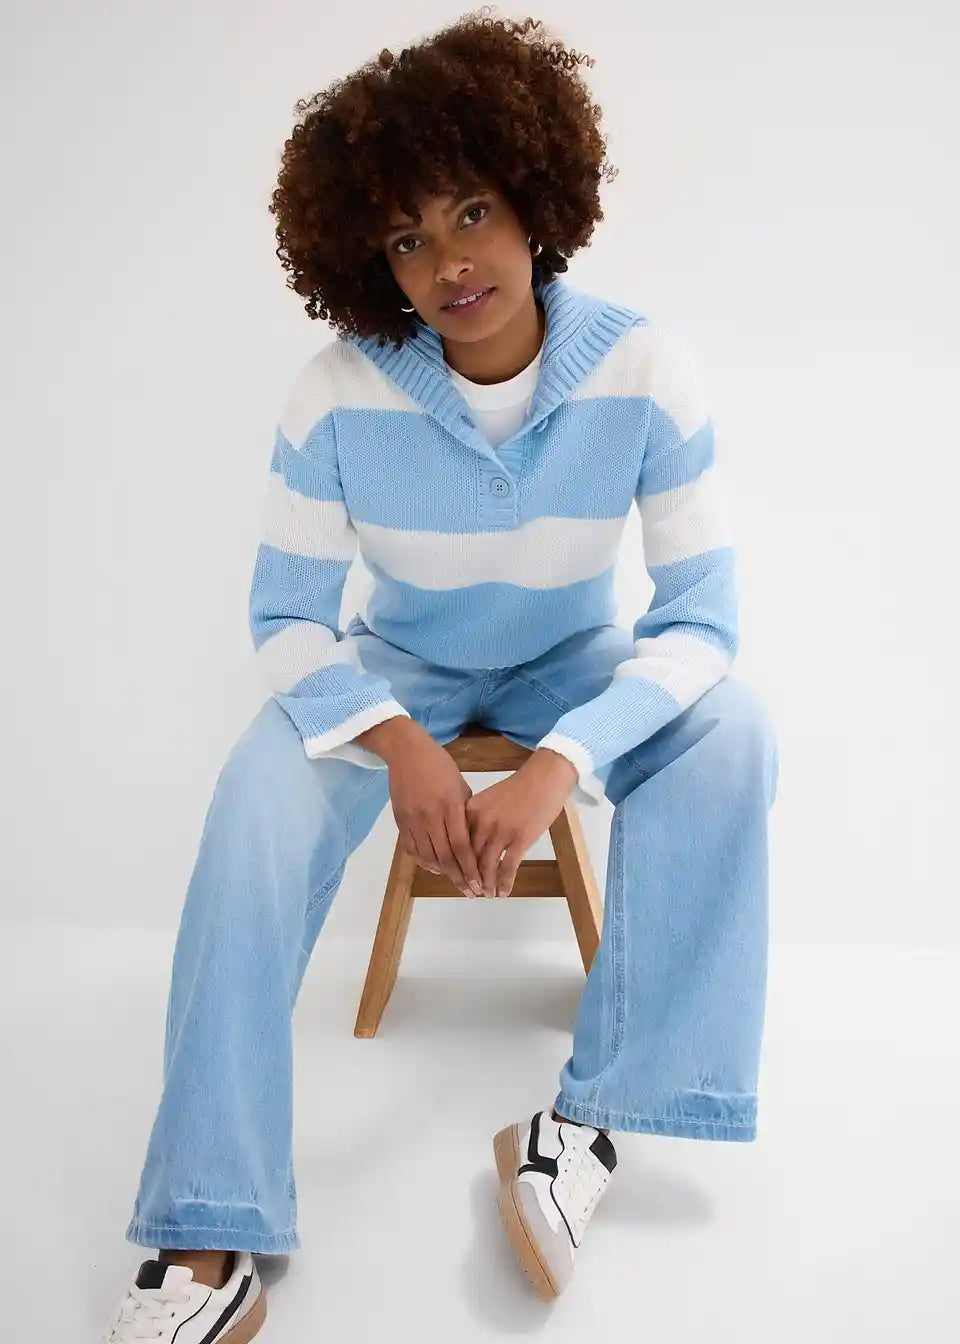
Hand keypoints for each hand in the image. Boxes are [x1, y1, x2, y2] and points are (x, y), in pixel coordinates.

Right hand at [382, 725, 484, 896]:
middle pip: (445, 856)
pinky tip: (435, 867)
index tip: (479, 883)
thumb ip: (466, 812)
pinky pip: (412, 849)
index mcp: (449, 806)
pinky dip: (424, 861)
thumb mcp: (460, 785)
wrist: (406, 753)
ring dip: (442, 873)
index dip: (470, 868)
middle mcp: (430, 817)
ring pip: (427, 856)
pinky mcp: (400, 821)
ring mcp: (412, 820)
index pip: (461, 846)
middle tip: (470, 892)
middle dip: (459, 877)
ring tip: (455, 881)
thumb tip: (473, 837)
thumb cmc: (439, 766)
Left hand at [464, 748, 577, 897]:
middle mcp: (482, 822)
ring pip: (487, 866)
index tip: (457, 876)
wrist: (544, 778)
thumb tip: (471, 842)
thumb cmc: (518, 788)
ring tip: (486, 895)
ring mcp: (501, 831)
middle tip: (470, 891)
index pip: (457, 842)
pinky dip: (504, 883)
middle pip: (469, 857)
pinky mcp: (520, 838)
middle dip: (469, 878)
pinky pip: (508, 867)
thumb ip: (477, 818)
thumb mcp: (489, 799)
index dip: (456, 863)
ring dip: (486, 884)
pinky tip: (503, 893)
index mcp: (470, 810)